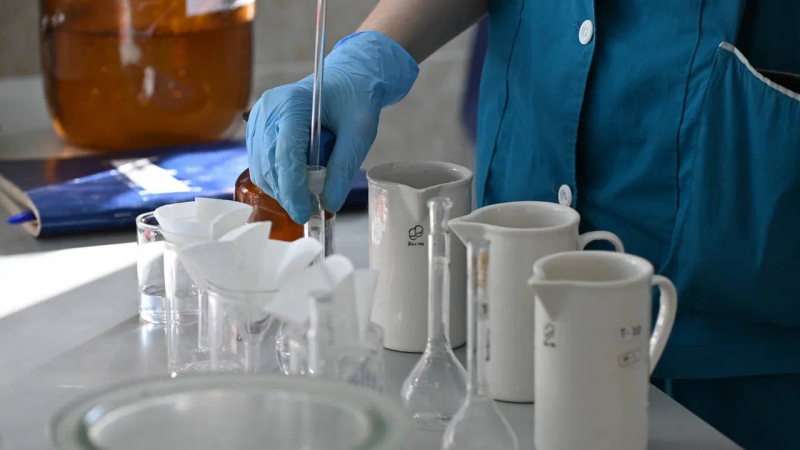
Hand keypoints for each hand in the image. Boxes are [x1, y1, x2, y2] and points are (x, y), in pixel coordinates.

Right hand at [246, 31, 418, 222]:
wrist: (348, 78)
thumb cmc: (355, 99)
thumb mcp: (360, 133)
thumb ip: (343, 168)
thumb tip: (329, 203)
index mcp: (292, 105)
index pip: (285, 156)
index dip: (293, 190)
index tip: (306, 213)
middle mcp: (268, 110)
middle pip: (268, 166)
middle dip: (289, 193)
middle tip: (313, 207)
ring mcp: (259, 118)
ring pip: (262, 169)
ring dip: (284, 187)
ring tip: (312, 184)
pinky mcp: (258, 128)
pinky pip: (262, 163)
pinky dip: (280, 178)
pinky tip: (301, 176)